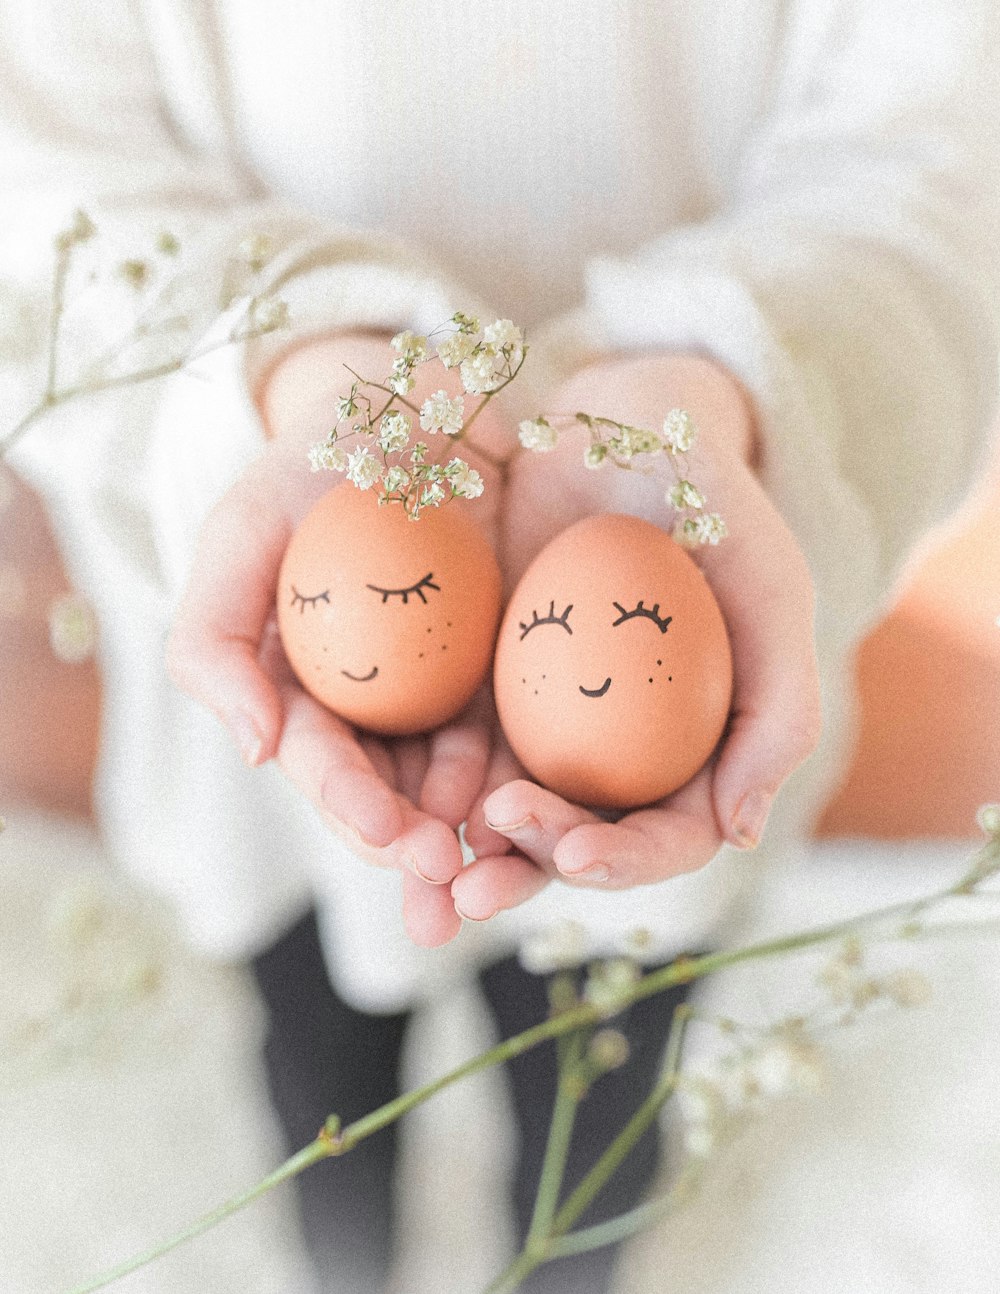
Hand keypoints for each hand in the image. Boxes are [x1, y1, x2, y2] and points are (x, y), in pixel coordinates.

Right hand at [166, 331, 511, 946]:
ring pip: (455, 787)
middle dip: (412, 850)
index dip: (348, 803)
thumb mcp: (243, 529)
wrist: (420, 404)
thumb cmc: (319, 462)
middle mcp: (365, 706)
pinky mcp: (502, 673)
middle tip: (449, 883)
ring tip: (503, 874)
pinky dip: (526, 776)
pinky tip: (546, 805)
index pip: (319, 760)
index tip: (390, 831)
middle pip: (387, 795)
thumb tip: (252, 751)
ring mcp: (438, 694)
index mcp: (295, 687)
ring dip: (475, 839)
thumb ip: (215, 638)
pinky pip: (517, 734)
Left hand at [452, 351, 820, 920]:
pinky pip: (457, 749)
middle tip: (475, 880)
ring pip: (512, 812)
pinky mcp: (490, 690)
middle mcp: (625, 757)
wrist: (624, 429)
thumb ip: (778, 712)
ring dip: (471, 853)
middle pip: (580, 839)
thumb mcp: (771, 595)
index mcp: (699, 756)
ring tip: (429, 873)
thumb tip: (741, 835)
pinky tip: (397, 805)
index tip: (577, 851)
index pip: (670, 836)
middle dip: (530, 871)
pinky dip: (430, 786)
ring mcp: (553, 726)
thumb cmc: (715, 510)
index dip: (628, 861)